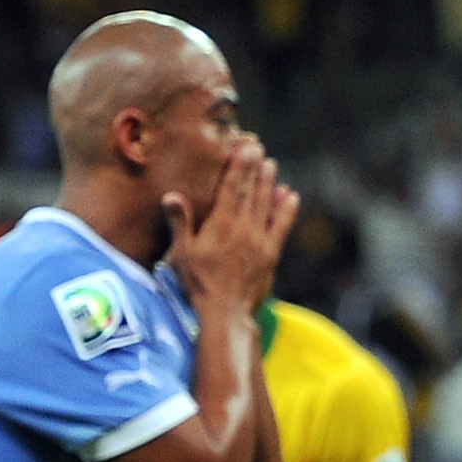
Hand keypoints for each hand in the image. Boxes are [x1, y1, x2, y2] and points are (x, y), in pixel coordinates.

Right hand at [161, 137, 298, 317]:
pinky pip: (281, 227)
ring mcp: (260, 241)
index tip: (245, 148)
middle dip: (255, 169)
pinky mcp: (271, 255)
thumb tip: (171, 196)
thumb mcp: (183, 254)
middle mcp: (243, 229)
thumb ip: (180, 223)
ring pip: (266, 206)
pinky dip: (286, 210)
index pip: (231, 188)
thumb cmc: (200, 285)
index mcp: (221, 225)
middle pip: (250, 192)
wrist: (227, 314)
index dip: (239, 166)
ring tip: (272, 165)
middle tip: (259, 148)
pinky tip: (290, 196)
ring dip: (269, 184)